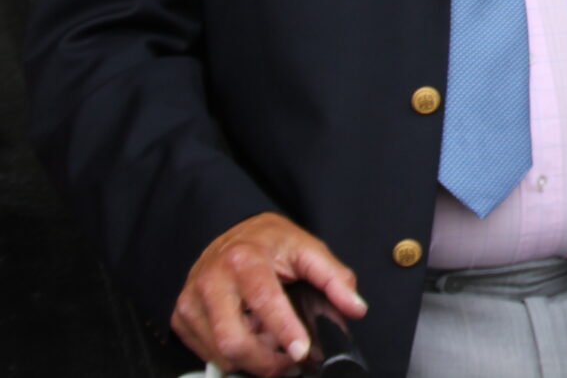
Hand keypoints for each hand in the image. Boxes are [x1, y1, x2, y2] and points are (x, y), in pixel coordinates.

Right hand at [172, 212, 365, 376]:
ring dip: (253, 361)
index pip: (264, 300)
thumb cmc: (272, 242)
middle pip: (233, 340)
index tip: (302, 352)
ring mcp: (191, 300)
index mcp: (245, 259)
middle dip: (267, 362)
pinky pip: (208, 354)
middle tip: (293, 362)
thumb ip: (334, 278)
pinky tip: (251, 338)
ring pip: (220, 353)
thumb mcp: (308, 249)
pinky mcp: (182, 316)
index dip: (284, 330)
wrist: (234, 233)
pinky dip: (234, 356)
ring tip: (274, 346)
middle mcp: (212, 279)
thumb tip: (355, 307)